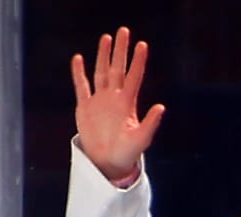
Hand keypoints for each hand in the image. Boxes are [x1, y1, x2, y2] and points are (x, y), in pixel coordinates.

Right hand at [72, 27, 164, 184]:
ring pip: (101, 72)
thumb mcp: (142, 139)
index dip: (138, 61)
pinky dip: (79, 73)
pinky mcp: (85, 107)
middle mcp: (115, 98)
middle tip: (124, 31)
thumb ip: (151, 123)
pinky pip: (81, 86)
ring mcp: (100, 101)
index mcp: (128, 104)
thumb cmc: (128, 152)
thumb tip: (161, 107)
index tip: (142, 44)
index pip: (134, 76)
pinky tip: (79, 58)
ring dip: (103, 56)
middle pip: (117, 68)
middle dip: (120, 50)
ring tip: (106, 38)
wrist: (109, 162)